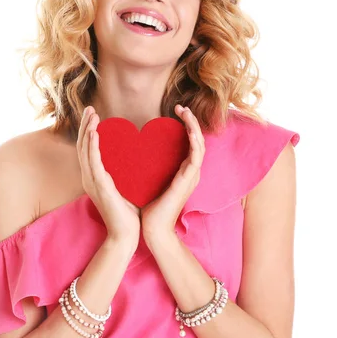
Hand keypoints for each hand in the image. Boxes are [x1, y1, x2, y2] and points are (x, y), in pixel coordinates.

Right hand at [77, 106, 140, 244]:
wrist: (127, 235)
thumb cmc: (128, 214)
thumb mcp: (126, 187)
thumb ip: (127, 173)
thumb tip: (137, 159)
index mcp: (94, 178)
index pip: (88, 150)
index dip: (88, 131)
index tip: (94, 115)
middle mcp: (89, 178)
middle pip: (83, 146)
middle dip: (85, 126)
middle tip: (90, 109)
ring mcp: (92, 183)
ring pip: (85, 151)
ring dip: (87, 131)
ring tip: (91, 115)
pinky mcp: (99, 187)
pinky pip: (93, 163)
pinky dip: (92, 147)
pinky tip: (93, 133)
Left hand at [140, 104, 205, 244]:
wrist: (152, 230)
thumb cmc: (148, 208)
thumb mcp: (149, 181)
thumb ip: (149, 167)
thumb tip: (136, 152)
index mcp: (183, 171)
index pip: (190, 143)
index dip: (186, 125)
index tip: (175, 111)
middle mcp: (190, 172)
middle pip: (198, 140)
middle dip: (191, 121)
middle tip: (181, 107)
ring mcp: (191, 177)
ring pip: (200, 145)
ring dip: (194, 126)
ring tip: (185, 112)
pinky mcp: (187, 182)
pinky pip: (196, 157)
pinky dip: (195, 142)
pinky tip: (189, 130)